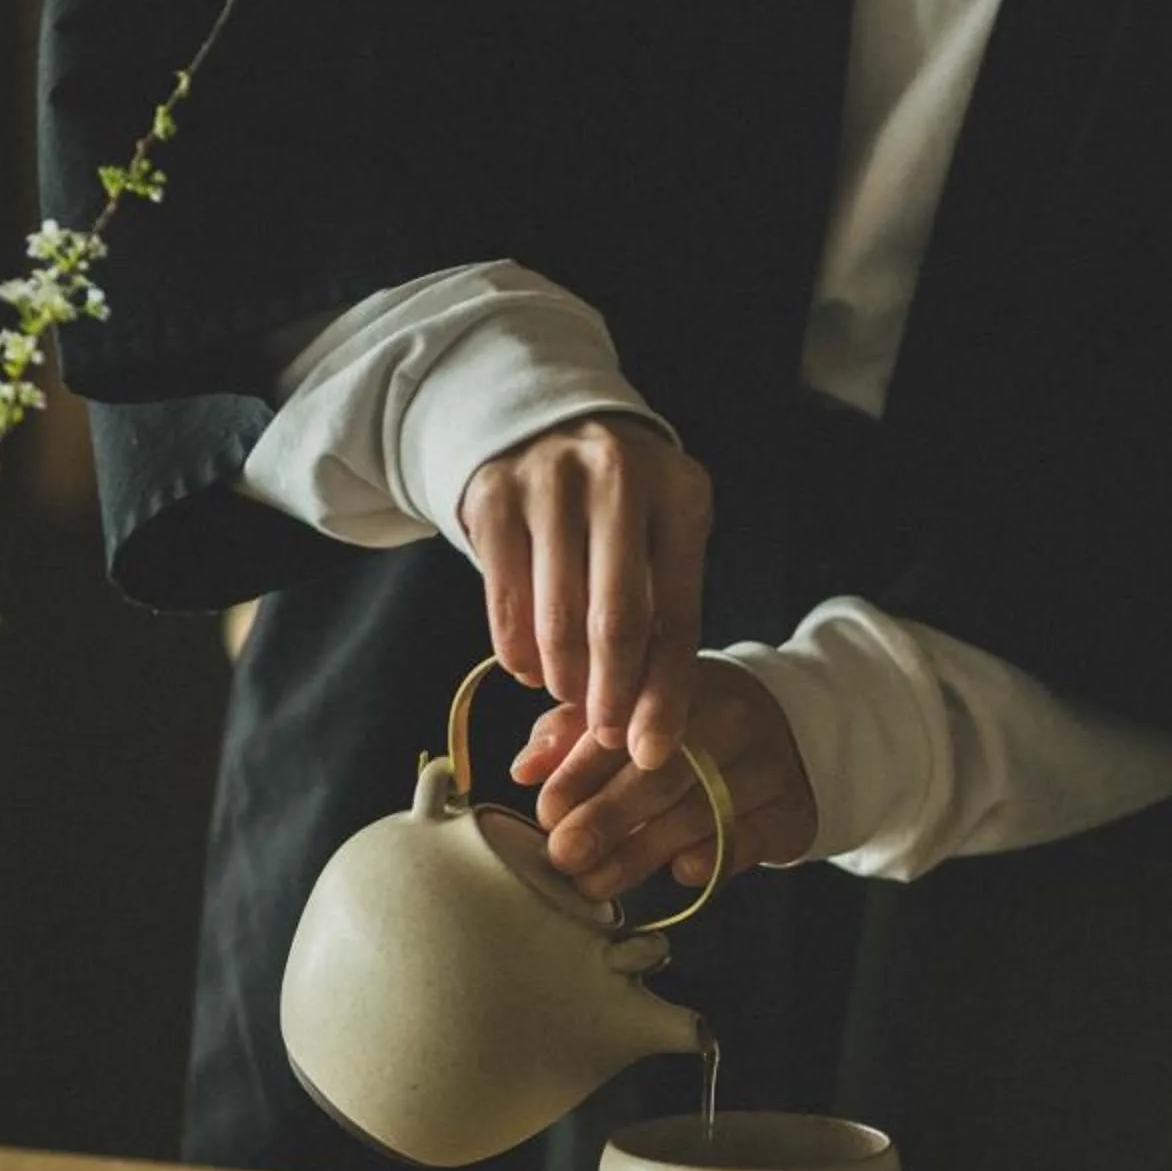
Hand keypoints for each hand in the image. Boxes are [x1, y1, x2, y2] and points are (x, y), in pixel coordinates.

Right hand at [459, 415, 710, 770]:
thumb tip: (647, 729)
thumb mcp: (661, 534)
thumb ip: (662, 615)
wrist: (543, 419)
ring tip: (571, 693)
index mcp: (679, 493)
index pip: (677, 615)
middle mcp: (617, 478)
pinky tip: (532, 667)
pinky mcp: (492, 498)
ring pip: (556, 621)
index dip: (664, 693)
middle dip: (611, 696)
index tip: (651, 751)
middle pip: (617, 621)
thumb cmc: (620, 503)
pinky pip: (505, 605)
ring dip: (564, 678)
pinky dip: (519, 654)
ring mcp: (549, 482)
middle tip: (605, 738)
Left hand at [514, 659, 816, 900]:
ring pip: (695, 817)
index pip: (626, 724)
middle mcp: (730, 715)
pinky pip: (743, 841)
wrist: (793, 731)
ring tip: (593, 883)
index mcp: (681, 681)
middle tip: (563, 856)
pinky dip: (707, 860)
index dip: (580, 771)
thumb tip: (525, 769)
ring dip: (638, 857)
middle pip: (659, 775)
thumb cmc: (691, 727)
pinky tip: (675, 872)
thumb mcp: (636, 711)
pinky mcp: (791, 808)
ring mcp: (768, 763)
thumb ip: (575, 732)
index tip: (546, 810)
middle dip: (604, 820)